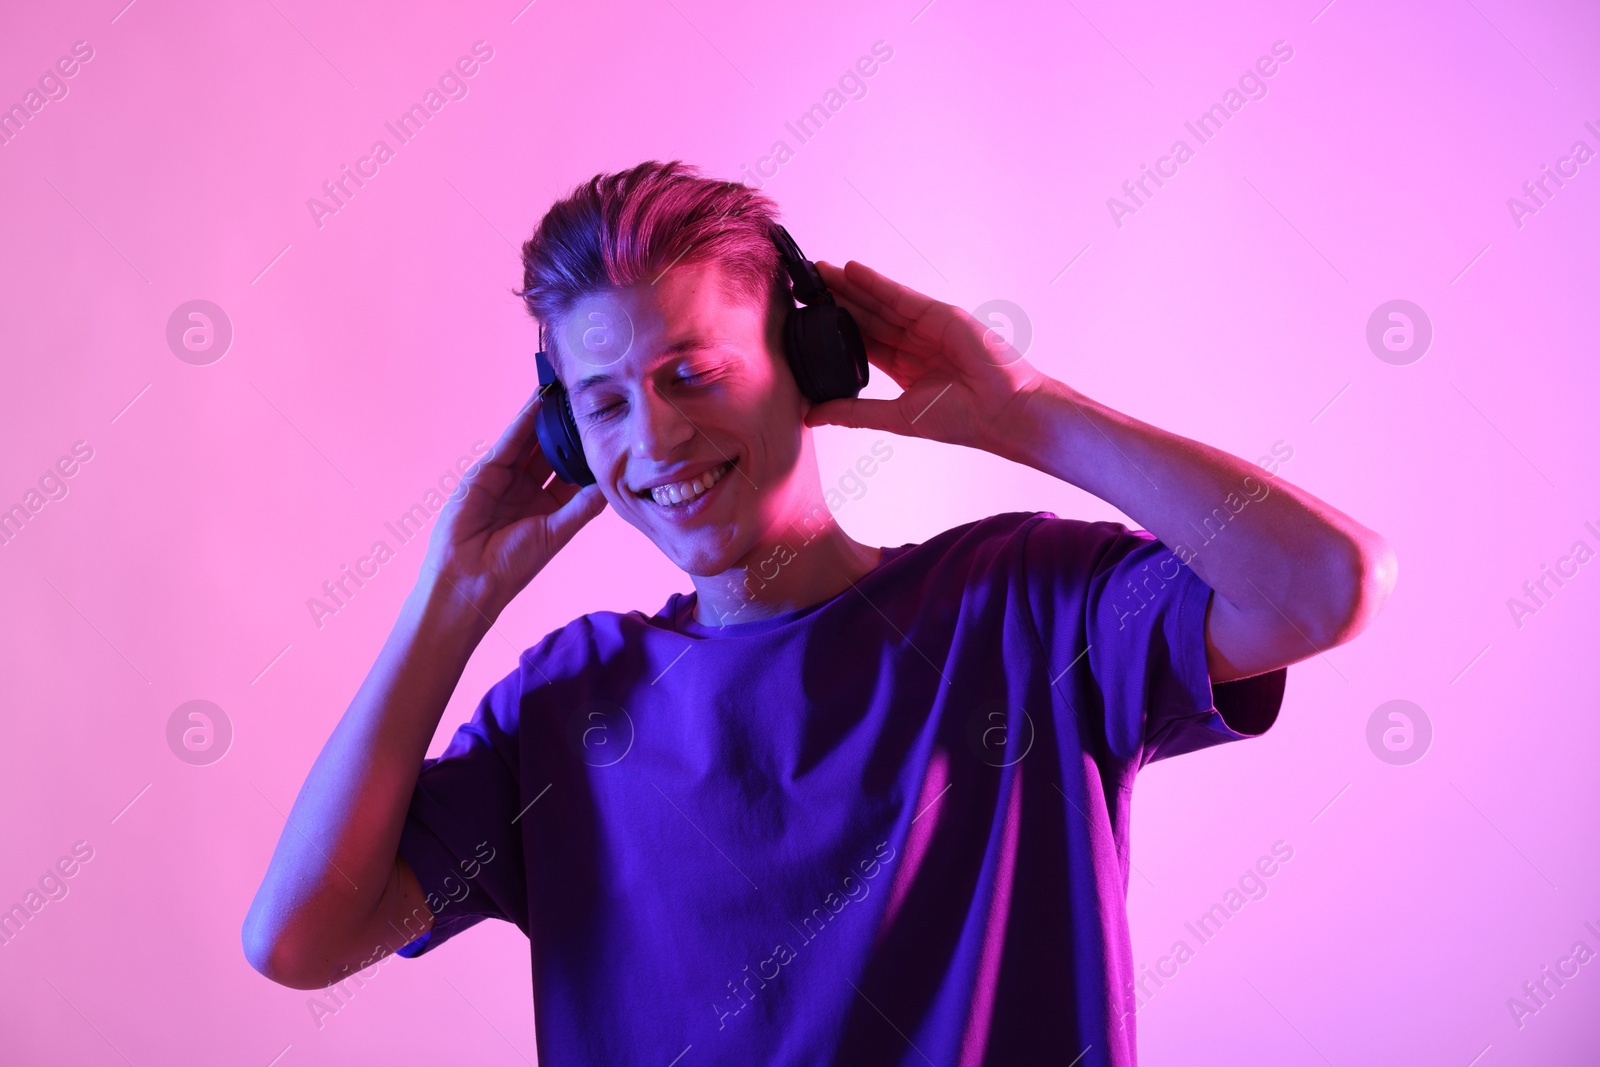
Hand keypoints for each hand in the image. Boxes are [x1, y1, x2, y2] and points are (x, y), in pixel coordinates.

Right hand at [419, 391, 606, 621]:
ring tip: (567, 391)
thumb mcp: (556, 532)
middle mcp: (529, 490)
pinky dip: (524, 419)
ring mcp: (508, 478)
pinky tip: (539, 400)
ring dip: (548, 417)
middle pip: (554, 451)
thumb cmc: (513, 564)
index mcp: (549, 507)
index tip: (607, 427)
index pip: (573, 471)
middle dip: (569, 429)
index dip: (587, 451)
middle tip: (589, 400)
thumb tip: (611, 483)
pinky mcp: (487, 470)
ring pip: (533, 441)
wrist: (469, 578)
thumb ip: (583, 506)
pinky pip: (510, 440)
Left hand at [805, 260, 1051, 456]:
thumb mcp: (895, 416)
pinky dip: (876, 282)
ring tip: (817, 271)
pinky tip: (851, 270)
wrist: (1002, 411)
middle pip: (865, 317)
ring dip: (849, 285)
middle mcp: (912, 343)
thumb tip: (810, 417)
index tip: (803, 317)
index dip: (832, 329)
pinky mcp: (938, 314)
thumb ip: (853, 412)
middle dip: (835, 301)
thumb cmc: (959, 419)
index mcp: (903, 368)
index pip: (860, 342)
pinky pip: (901, 295)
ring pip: (879, 302)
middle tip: (801, 285)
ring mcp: (926, 326)